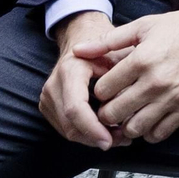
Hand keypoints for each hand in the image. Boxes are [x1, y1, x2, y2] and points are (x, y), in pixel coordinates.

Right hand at [41, 11, 123, 149]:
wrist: (84, 37)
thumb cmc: (106, 45)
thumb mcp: (119, 54)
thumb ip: (123, 77)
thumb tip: (130, 106)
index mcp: (70, 70)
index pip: (75, 108)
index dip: (93, 128)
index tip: (111, 140)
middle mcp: (54, 84)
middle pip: (70, 124)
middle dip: (96, 137)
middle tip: (123, 140)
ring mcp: (48, 96)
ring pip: (68, 130)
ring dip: (93, 138)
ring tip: (120, 137)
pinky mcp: (49, 106)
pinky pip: (66, 128)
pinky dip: (86, 134)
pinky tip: (107, 132)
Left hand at [72, 6, 178, 144]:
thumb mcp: (144, 26)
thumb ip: (109, 41)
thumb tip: (80, 50)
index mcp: (141, 60)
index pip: (103, 90)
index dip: (100, 90)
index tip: (107, 88)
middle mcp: (155, 82)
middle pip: (113, 113)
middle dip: (107, 111)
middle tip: (112, 105)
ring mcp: (172, 98)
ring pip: (134, 128)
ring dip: (127, 124)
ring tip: (129, 114)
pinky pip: (159, 134)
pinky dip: (149, 132)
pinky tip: (149, 118)